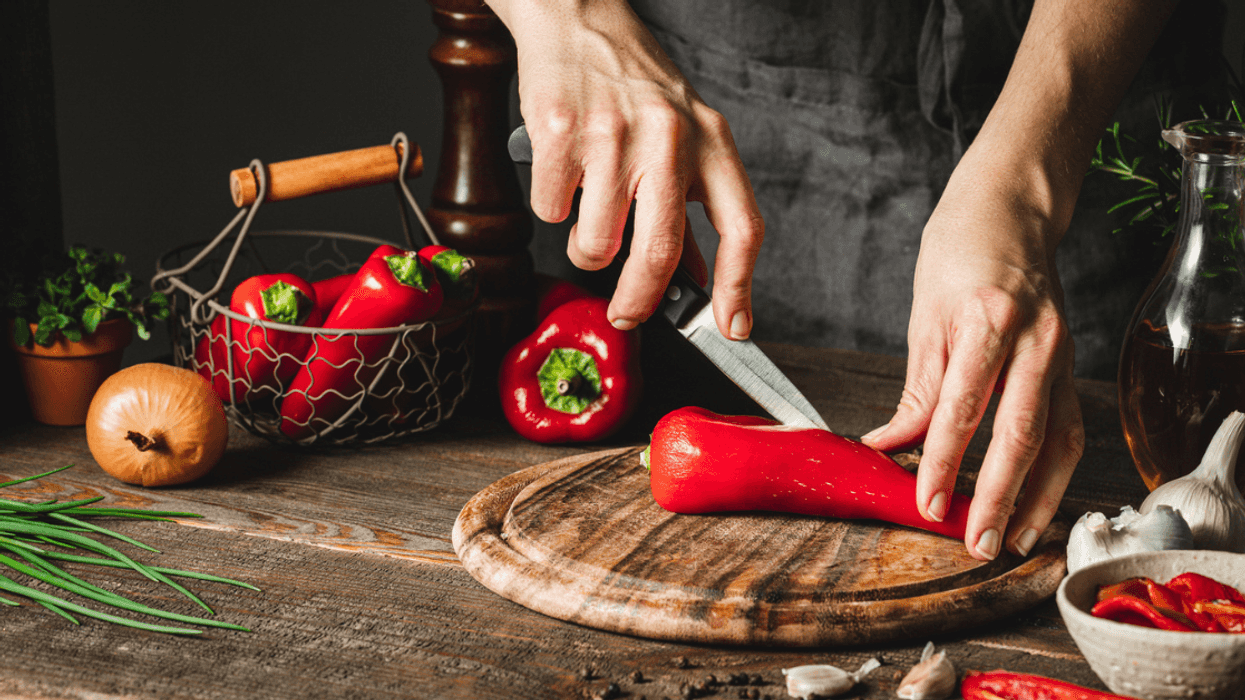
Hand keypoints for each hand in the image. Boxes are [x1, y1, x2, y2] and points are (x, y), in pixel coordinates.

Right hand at [489, 0, 763, 337]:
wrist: (577, 18)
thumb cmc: (633, 82)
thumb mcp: (681, 137)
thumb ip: (689, 208)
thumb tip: (696, 279)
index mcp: (711, 141)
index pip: (742, 226)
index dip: (739, 286)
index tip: (733, 326)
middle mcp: (669, 137)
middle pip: (660, 252)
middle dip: (639, 300)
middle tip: (627, 314)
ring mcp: (613, 135)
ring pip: (596, 243)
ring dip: (586, 249)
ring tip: (588, 214)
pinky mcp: (560, 133)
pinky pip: (552, 211)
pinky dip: (552, 208)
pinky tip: (563, 174)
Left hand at [862, 164, 1084, 561]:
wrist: (1010, 210)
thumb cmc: (959, 253)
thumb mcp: (924, 316)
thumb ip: (917, 389)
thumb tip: (890, 444)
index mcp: (987, 322)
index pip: (962, 409)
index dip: (942, 462)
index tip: (926, 502)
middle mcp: (1034, 341)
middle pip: (1018, 434)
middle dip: (997, 496)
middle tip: (977, 542)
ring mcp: (1060, 353)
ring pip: (1056, 439)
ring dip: (1037, 497)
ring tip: (1014, 540)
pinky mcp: (1070, 363)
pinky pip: (1068, 426)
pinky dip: (1054, 470)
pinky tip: (1038, 501)